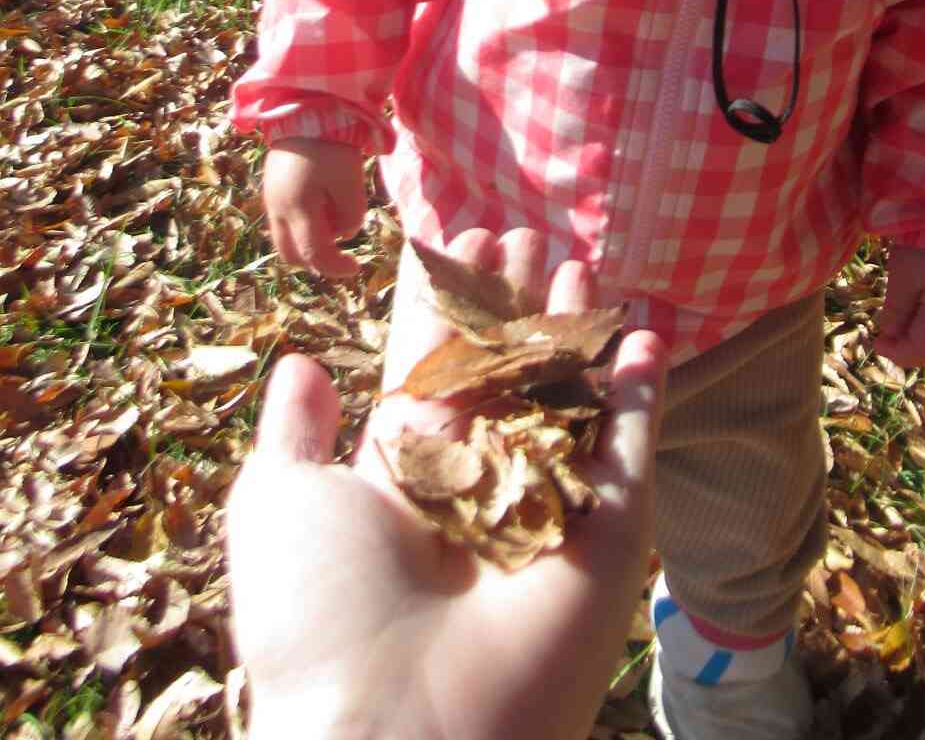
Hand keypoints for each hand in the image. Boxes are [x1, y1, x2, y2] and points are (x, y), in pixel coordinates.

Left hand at [228, 229, 666, 739]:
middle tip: (530, 234)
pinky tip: (644, 337)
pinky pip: (628, 457)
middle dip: (516, 303)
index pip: (433, 366)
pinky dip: (640, 399)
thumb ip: (293, 434)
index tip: (462, 235)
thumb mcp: (280, 504)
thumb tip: (299, 367)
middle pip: (505, 373)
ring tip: (580, 267)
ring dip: (577, 333)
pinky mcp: (608, 544)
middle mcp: (477, 489)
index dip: (449, 302)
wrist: (395, 732)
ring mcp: (546, 514)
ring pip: (570, 402)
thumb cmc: (320, 616)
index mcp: (402, 476)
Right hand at [262, 137, 366, 276]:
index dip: (336, 267)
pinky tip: (323, 202)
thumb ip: (351, 214)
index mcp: (296, 208)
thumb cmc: (331, 145)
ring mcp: (271, 198)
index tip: (356, 268)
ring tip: (334, 213)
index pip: (313, 255)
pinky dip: (303, 224)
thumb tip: (345, 234)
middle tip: (341, 252)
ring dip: (309, 240)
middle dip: (316, 259)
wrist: (303, 108)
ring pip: (285, 239)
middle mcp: (277, 208)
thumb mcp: (350, 181)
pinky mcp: (272, 188)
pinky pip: (284, 220)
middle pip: (290, 255)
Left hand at [873, 244, 924, 367]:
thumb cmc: (921, 243)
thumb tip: (890, 338)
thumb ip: (897, 311)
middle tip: (884, 344)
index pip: (924, 346)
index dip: (899, 353)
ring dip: (920, 341)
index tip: (876, 345)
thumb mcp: (903, 276)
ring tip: (894, 335)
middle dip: (910, 351)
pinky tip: (911, 322)